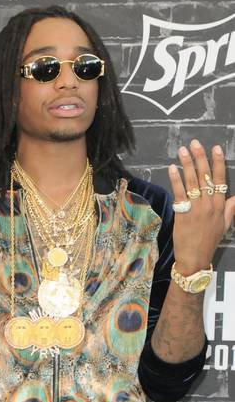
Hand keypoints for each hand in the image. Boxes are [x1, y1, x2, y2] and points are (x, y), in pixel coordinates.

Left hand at [168, 140, 234, 273]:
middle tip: (194, 143)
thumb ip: (231, 208)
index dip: (218, 162)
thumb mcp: (225, 224)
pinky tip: (172, 168)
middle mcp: (210, 203)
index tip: (215, 148)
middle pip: (205, 176)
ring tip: (182, 150)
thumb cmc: (209, 242)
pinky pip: (179, 193)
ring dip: (186, 163)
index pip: (221, 178)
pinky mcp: (182, 213)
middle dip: (200, 158)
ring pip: (192, 181)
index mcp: (221, 205)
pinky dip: (175, 179)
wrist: (195, 258)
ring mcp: (196, 208)